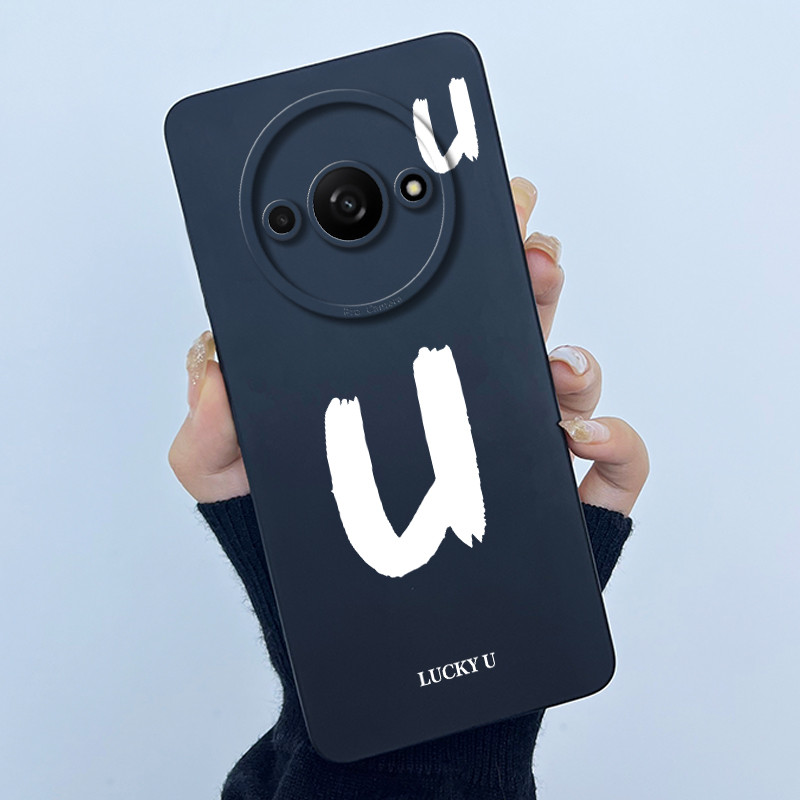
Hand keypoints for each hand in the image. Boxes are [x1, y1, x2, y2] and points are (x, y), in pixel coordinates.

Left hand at [169, 177, 648, 513]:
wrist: (354, 637)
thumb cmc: (297, 552)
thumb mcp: (230, 484)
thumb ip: (211, 430)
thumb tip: (219, 371)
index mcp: (398, 384)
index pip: (434, 305)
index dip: (459, 251)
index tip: (473, 208)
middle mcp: (461, 407)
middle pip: (511, 322)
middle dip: (530, 273)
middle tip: (528, 249)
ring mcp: (513, 451)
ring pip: (565, 384)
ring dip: (574, 354)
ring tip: (555, 359)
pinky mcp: (555, 505)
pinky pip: (609, 467)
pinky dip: (614, 443)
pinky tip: (581, 439)